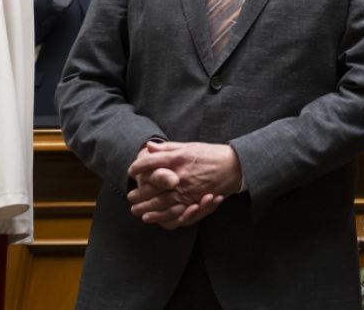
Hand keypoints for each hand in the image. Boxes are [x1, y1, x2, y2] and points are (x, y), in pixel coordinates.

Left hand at [126, 141, 242, 226]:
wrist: (234, 166)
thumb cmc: (211, 154)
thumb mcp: (190, 146)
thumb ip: (168, 148)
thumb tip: (149, 147)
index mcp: (178, 158)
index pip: (151, 162)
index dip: (138, 166)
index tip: (131, 170)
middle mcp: (181, 175)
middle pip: (153, 187)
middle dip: (139, 193)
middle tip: (130, 197)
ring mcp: (187, 190)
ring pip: (161, 203)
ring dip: (147, 208)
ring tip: (136, 211)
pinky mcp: (194, 201)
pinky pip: (174, 212)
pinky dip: (161, 216)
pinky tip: (152, 217)